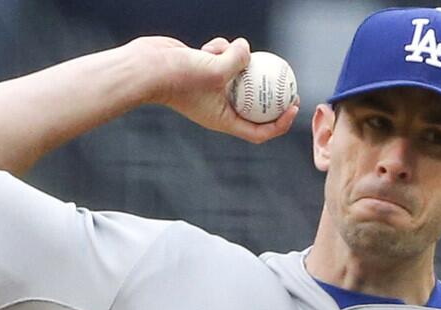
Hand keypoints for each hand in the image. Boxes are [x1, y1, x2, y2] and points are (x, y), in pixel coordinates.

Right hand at [136, 35, 299, 142]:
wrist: (147, 67)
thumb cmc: (179, 76)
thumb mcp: (216, 69)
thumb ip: (238, 60)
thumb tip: (248, 48)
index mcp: (224, 120)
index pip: (259, 132)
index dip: (280, 123)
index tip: (293, 106)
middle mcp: (219, 108)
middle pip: (254, 107)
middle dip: (273, 97)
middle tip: (289, 83)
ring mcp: (211, 90)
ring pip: (238, 77)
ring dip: (238, 62)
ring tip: (234, 53)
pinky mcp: (204, 72)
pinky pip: (222, 60)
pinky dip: (220, 51)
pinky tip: (212, 46)